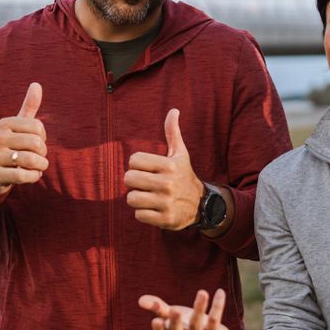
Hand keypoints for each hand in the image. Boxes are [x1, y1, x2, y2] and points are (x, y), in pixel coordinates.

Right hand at [0, 82, 47, 194]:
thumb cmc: (11, 145)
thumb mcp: (18, 126)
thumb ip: (29, 107)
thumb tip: (37, 84)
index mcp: (5, 124)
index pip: (38, 127)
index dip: (43, 138)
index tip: (35, 142)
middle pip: (37, 144)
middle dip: (43, 154)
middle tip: (37, 157)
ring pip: (32, 161)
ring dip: (41, 167)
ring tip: (37, 167)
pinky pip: (24, 176)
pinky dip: (33, 177)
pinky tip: (31, 176)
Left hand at [125, 109, 203, 229]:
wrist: (201, 205)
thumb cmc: (183, 176)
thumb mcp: (180, 154)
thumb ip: (173, 133)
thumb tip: (174, 110)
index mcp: (169, 165)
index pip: (133, 160)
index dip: (137, 165)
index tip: (148, 170)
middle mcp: (168, 183)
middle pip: (128, 179)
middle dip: (134, 182)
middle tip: (146, 184)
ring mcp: (166, 202)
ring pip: (131, 198)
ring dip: (138, 199)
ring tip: (150, 197)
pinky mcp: (165, 219)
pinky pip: (139, 215)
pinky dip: (144, 213)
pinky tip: (155, 209)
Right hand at [139, 288, 231, 329]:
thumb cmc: (188, 324)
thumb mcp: (173, 315)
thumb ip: (158, 308)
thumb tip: (140, 300)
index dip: (159, 329)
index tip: (156, 320)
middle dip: (176, 322)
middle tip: (174, 310)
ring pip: (198, 324)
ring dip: (200, 308)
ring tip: (202, 292)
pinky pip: (216, 321)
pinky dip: (218, 306)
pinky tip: (220, 292)